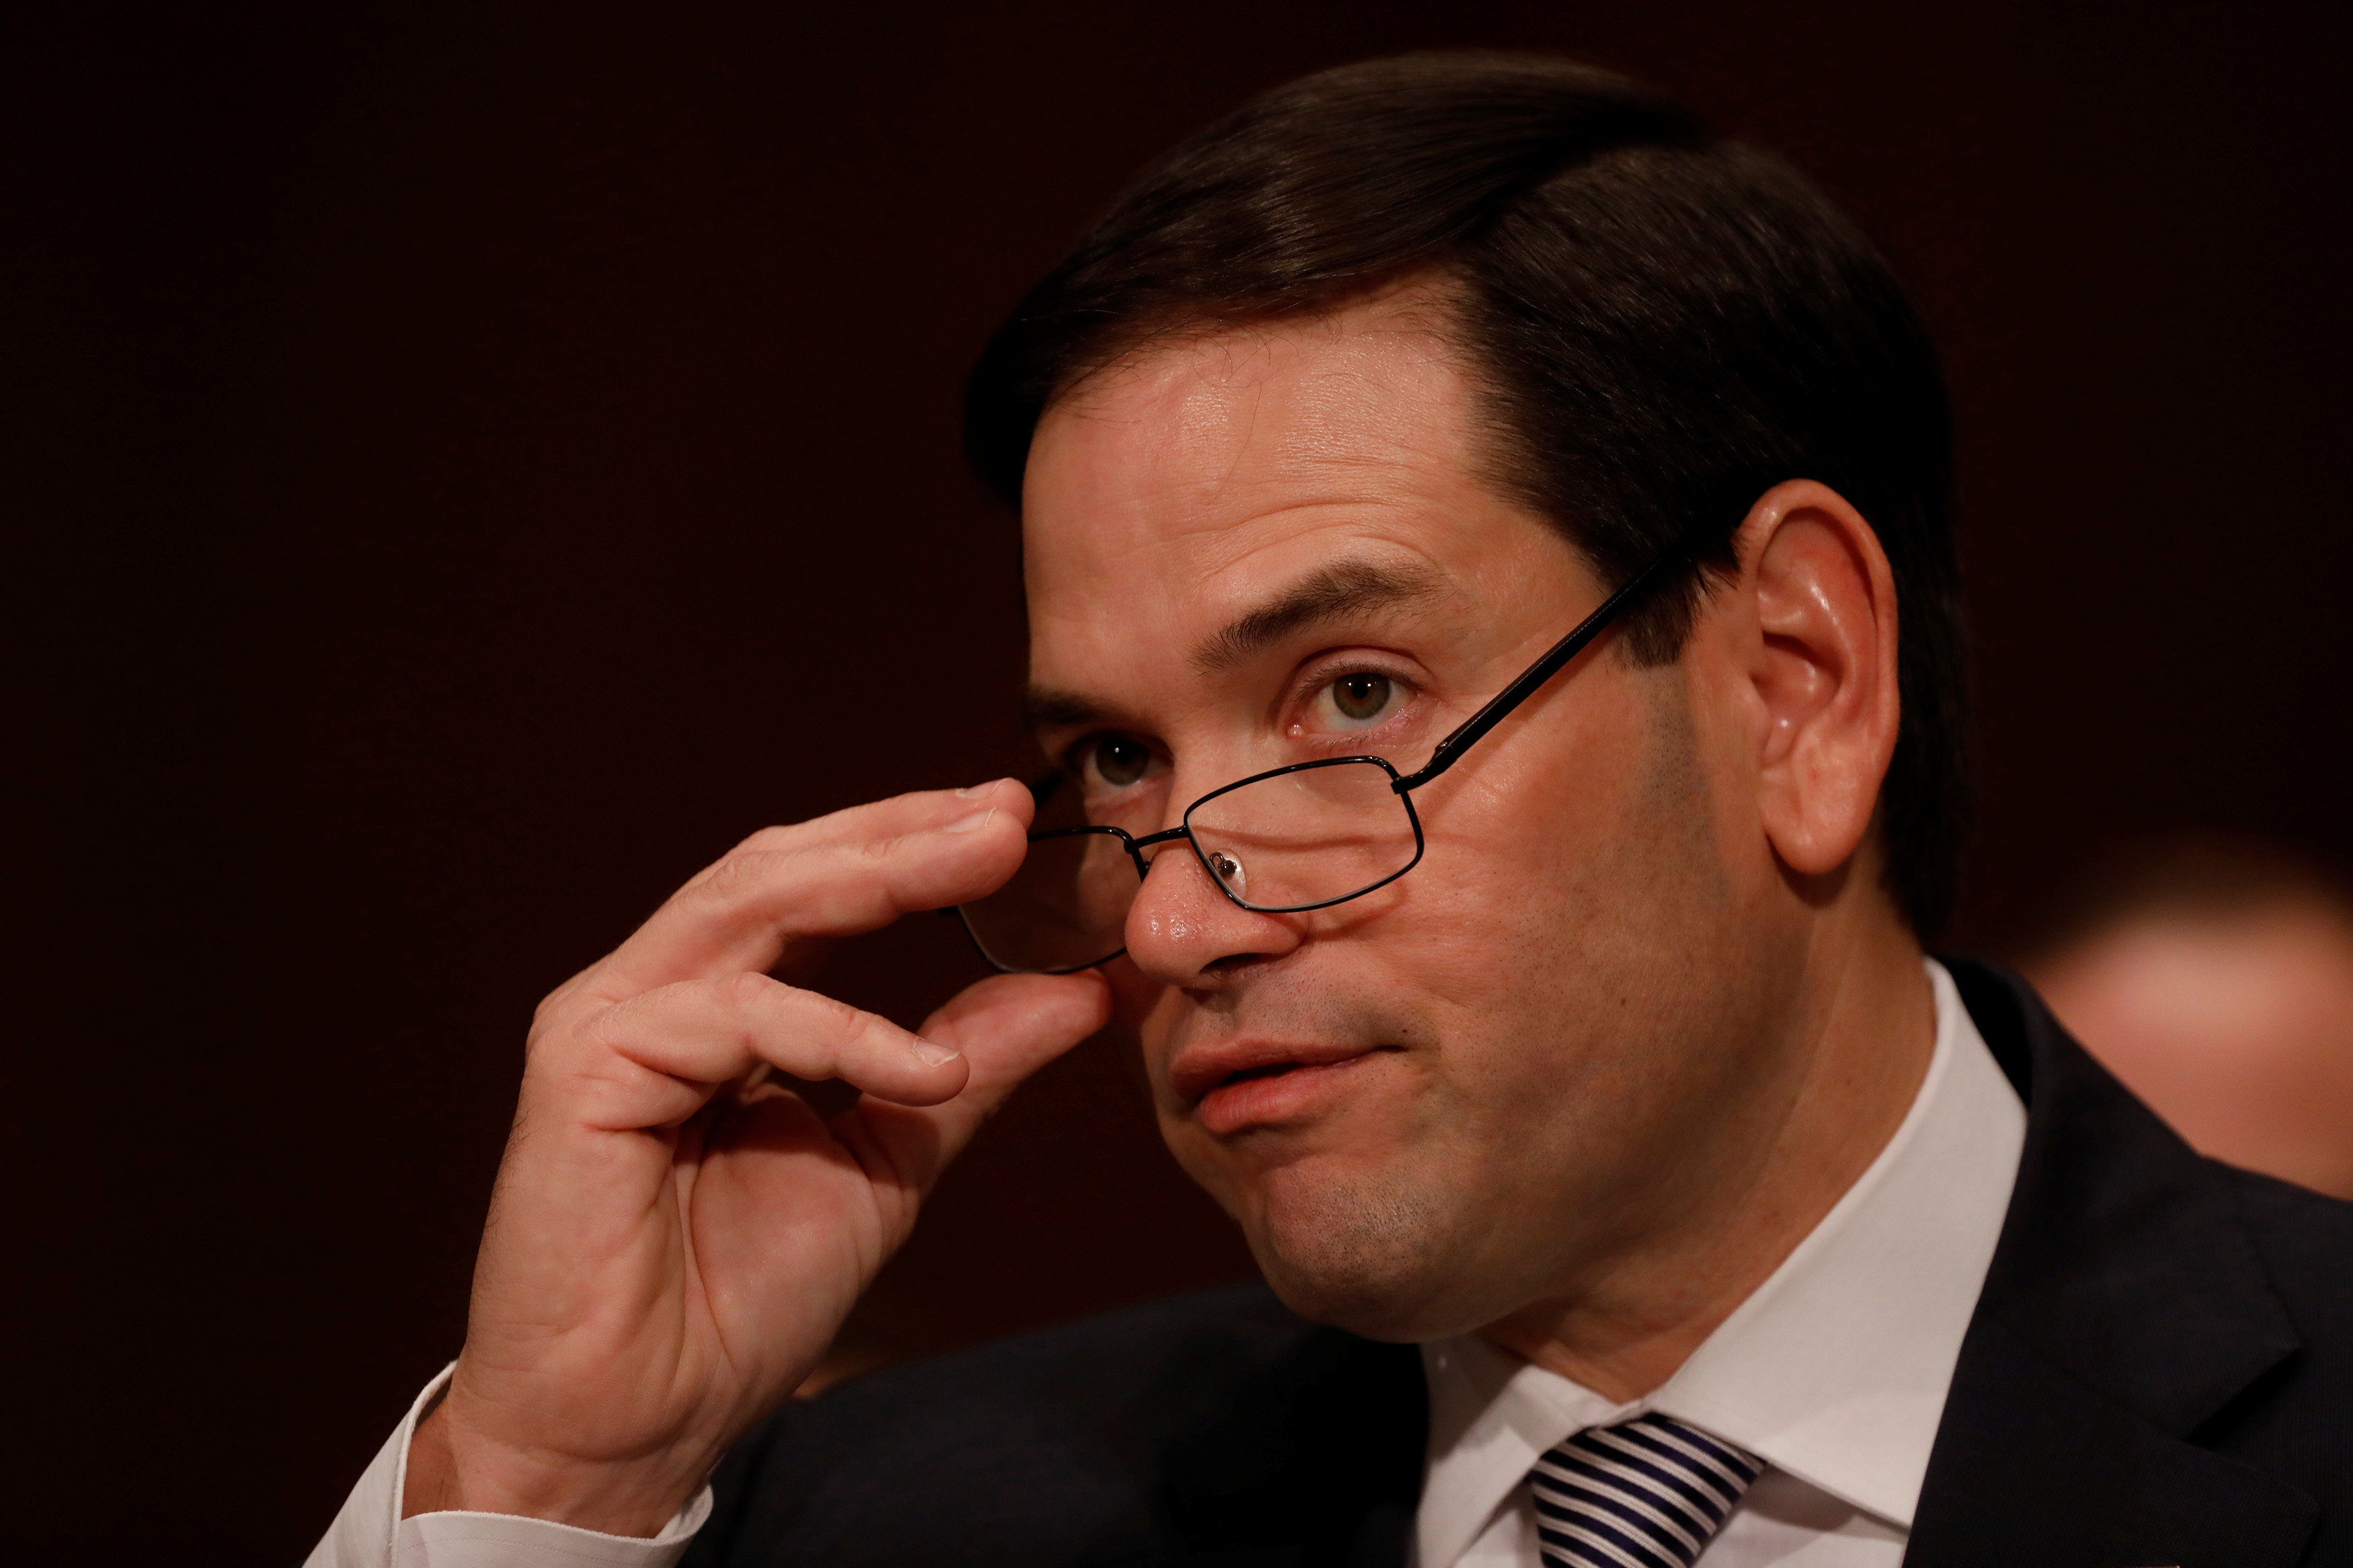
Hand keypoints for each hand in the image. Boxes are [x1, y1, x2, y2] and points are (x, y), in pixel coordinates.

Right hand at [401, 779, 1109, 1534]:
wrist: (639, 1420)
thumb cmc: (740, 1299)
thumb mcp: (890, 1157)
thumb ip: (971, 1064)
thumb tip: (1083, 989)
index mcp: (717, 1001)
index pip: (815, 882)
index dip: (909, 840)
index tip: (1013, 817)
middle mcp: (655, 990)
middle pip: (783, 868)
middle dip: (902, 832)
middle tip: (1006, 812)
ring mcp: (610, 1019)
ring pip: (752, 905)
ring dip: (878, 876)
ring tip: (987, 862)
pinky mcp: (585, 1067)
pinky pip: (735, 1018)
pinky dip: (842, 1031)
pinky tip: (931, 1067)